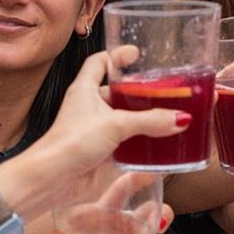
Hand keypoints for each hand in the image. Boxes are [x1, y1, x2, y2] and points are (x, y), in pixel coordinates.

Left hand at [36, 50, 189, 193]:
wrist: (53, 180)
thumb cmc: (70, 144)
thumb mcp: (115, 125)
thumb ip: (149, 121)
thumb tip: (179, 118)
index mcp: (84, 90)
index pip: (99, 62)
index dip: (117, 55)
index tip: (136, 53)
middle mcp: (89, 108)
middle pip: (117, 91)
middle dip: (138, 90)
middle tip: (163, 89)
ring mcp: (95, 130)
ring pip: (123, 117)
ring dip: (142, 117)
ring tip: (167, 114)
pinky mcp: (102, 152)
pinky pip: (126, 142)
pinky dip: (141, 141)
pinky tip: (158, 142)